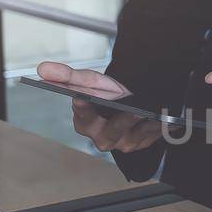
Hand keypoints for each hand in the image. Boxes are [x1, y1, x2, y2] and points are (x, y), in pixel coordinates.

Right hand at [35, 61, 163, 152]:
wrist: (130, 97)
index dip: (83, 109)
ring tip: (154, 115)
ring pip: (135, 137)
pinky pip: (154, 137)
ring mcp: (125, 142)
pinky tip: (168, 119)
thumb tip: (43, 68)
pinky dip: (161, 128)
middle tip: (132, 112)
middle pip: (111, 133)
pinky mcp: (145, 142)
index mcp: (86, 123)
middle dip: (121, 122)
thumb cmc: (107, 93)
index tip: (82, 97)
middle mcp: (104, 138)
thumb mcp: (89, 81)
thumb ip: (67, 76)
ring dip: (146, 127)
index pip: (83, 118)